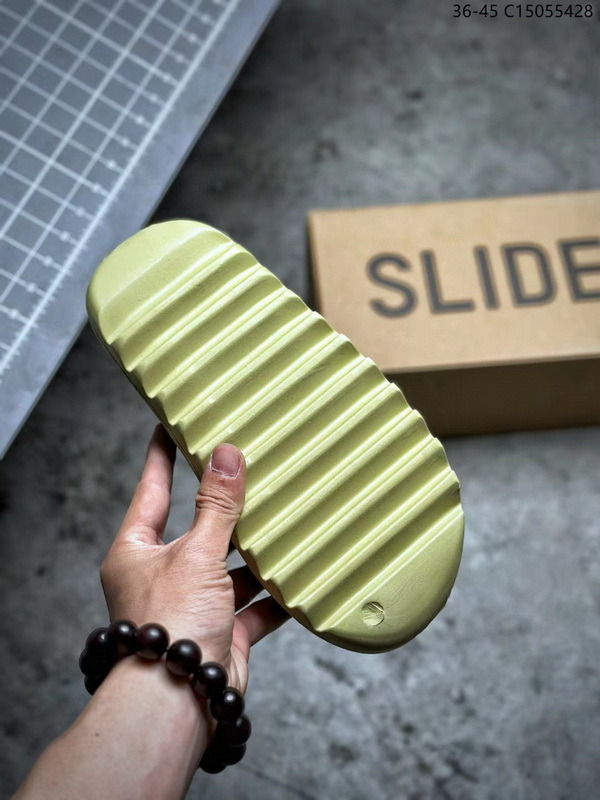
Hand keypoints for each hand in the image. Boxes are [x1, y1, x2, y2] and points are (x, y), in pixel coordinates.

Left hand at [100, 425, 288, 693]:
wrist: (179, 701)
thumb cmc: (169, 625)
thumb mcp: (196, 554)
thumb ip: (216, 507)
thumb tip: (227, 455)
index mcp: (138, 551)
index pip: (152, 489)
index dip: (162, 456)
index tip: (171, 425)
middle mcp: (163, 575)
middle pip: (199, 528)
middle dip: (226, 506)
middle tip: (249, 469)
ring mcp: (194, 604)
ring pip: (230, 566)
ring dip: (256, 551)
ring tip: (285, 518)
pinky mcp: (222, 632)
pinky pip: (254, 605)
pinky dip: (275, 593)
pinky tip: (299, 575)